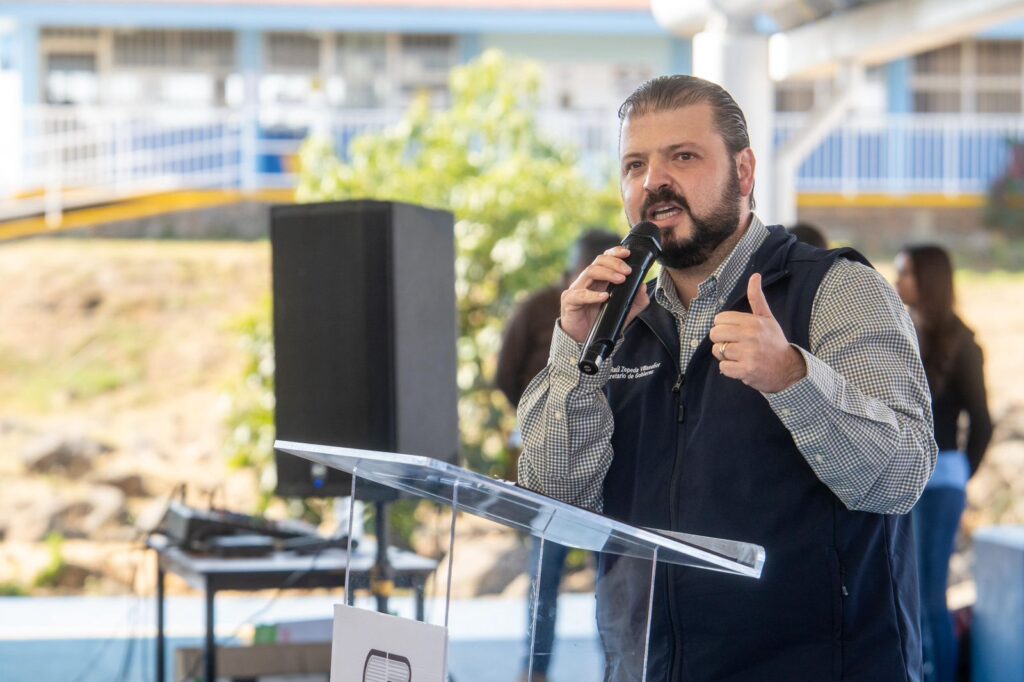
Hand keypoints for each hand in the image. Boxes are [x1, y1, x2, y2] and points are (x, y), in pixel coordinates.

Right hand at [560, 246, 649, 343]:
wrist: (584, 340)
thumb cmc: (601, 322)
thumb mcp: (625, 311)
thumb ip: (636, 301)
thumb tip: (643, 287)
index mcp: (599, 279)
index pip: (605, 258)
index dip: (615, 252)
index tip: (628, 253)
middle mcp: (587, 281)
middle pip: (598, 261)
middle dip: (614, 263)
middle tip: (627, 271)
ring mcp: (577, 289)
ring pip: (590, 272)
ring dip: (607, 273)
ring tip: (621, 280)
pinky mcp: (569, 301)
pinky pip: (579, 294)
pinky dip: (592, 295)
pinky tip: (604, 296)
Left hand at [708, 273, 806, 392]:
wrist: (788, 369)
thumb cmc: (774, 342)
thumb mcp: (767, 318)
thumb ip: (757, 298)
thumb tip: (754, 275)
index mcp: (753, 321)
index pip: (719, 319)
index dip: (724, 326)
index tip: (735, 332)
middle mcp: (750, 335)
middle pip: (714, 334)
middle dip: (721, 340)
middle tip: (735, 345)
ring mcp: (748, 353)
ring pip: (717, 351)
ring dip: (725, 356)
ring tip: (740, 356)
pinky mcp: (746, 370)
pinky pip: (723, 367)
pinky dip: (729, 369)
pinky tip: (741, 366)